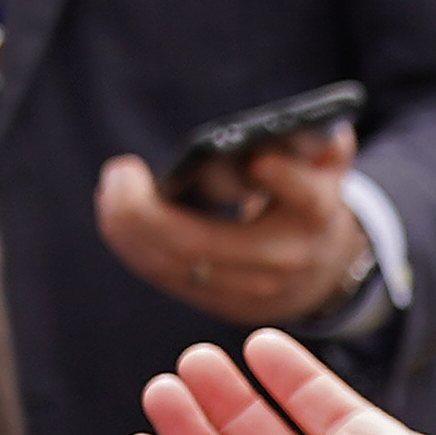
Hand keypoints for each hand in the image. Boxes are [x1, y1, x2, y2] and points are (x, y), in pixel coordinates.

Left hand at [96, 131, 371, 326]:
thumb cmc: (306, 196)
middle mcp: (284, 258)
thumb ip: (323, 143)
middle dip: (145, 211)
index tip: (254, 157)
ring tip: (111, 188)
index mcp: (314, 213)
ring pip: (172, 265)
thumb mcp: (323, 167)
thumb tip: (311, 128)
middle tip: (120, 172)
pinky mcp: (222, 306)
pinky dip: (134, 246)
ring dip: (127, 228)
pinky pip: (166, 278)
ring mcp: (250, 290)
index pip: (302, 196)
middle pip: (202, 243)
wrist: (320, 270)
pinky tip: (117, 216)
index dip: (281, 177)